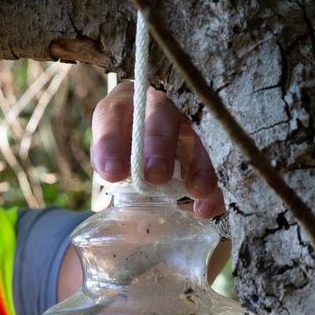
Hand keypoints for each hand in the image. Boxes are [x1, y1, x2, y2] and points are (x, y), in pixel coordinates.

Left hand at [91, 82, 226, 217]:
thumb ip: (106, 158)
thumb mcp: (103, 148)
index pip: (113, 116)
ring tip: (197, 191)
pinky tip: (206, 208)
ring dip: (196, 167)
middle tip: (156, 175)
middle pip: (161, 118)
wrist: (133, 139)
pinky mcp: (197, 155)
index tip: (112, 172)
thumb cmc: (116, 143)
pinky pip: (207, 172)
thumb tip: (114, 172)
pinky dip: (211, 190)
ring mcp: (181, 130)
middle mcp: (157, 110)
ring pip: (193, 142)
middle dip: (160, 146)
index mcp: (123, 106)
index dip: (112, 143)